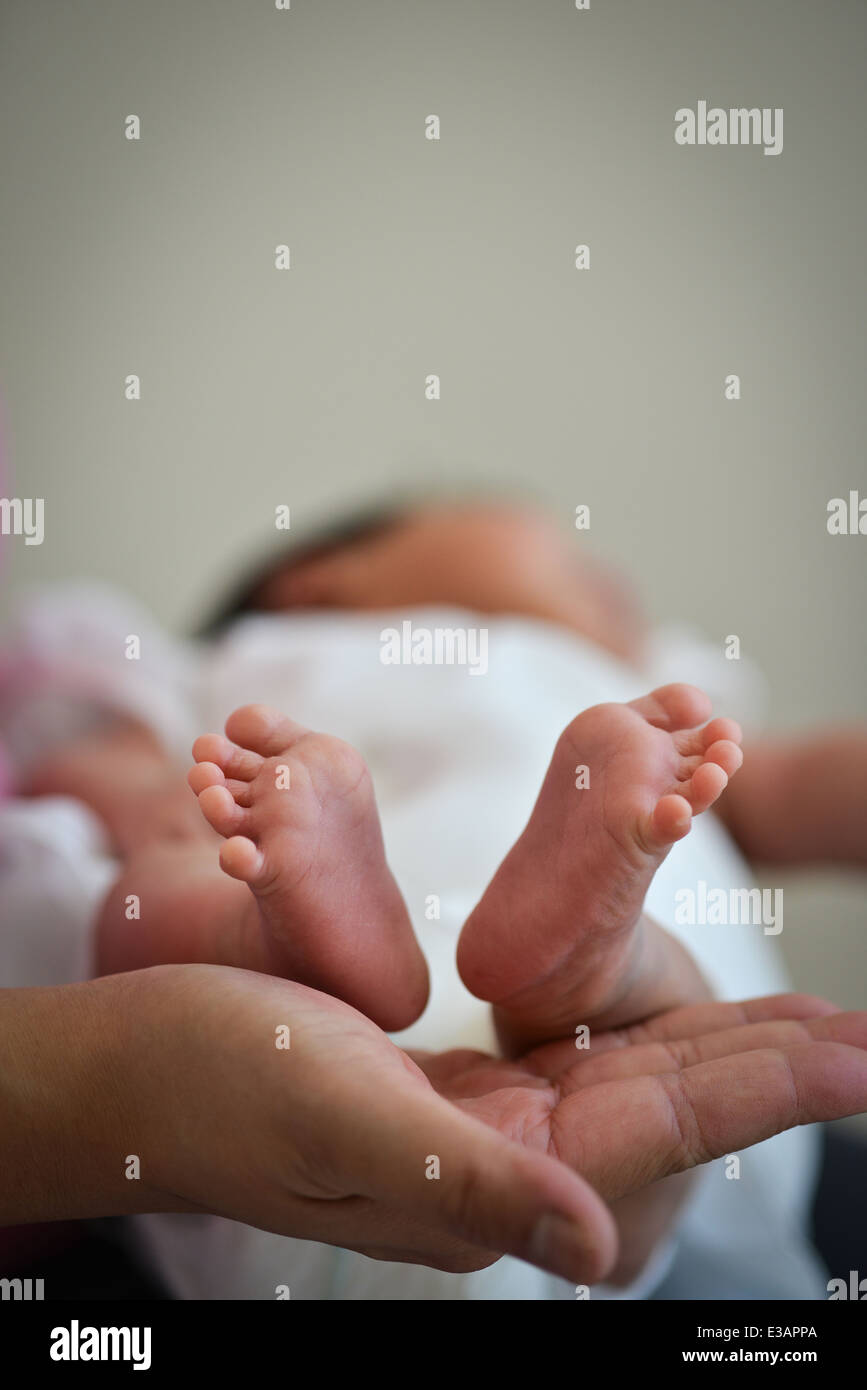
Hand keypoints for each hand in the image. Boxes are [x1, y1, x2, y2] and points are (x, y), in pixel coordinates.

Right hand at [127, 967, 866, 1284]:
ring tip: (808, 1029)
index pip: (656, 1132)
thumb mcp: (335, 1118)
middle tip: (863, 1040)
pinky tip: (676, 1024)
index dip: (763, 1091)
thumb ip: (464, 1185)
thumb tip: (598, 1251)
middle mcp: (496, 1167)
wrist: (132, 1064)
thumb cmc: (214, 1081)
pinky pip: (573, 1065)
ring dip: (720, 1052)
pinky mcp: (450, 1094)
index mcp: (481, 1184)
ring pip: (630, 1086)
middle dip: (770, 1072)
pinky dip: (637, 1038)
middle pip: (665, 1112)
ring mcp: (476, 1130)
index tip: (858, 1058)